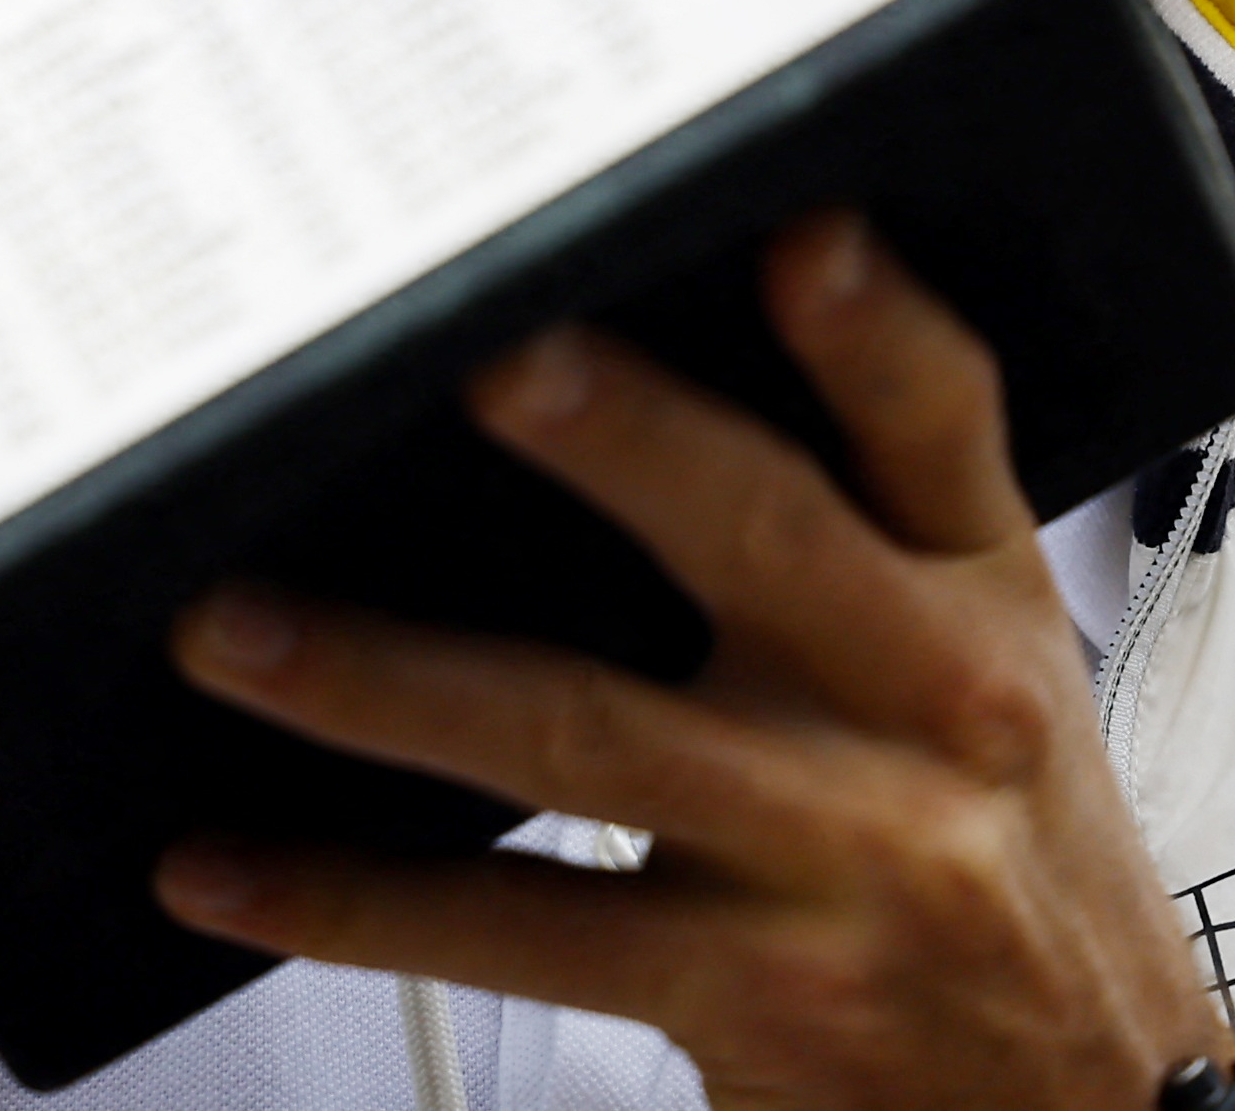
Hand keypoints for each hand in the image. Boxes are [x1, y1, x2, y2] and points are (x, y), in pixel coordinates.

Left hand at [153, 212, 1234, 1110]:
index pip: (945, 426)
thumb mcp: (989, 681)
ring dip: (386, 680)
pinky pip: (519, 936)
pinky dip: (353, 899)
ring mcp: (839, 859)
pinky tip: (226, 865)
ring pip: (587, 739)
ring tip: (235, 626)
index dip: (875, 330)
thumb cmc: (1007, 864)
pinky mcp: (751, 995)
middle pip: (766, 540)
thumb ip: (852, 533)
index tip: (800, 239)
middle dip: (622, 442)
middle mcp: (924, 710)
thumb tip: (612, 376)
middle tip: (484, 360)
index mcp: (978, 599)